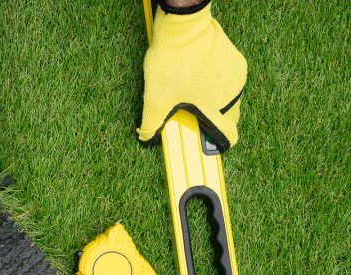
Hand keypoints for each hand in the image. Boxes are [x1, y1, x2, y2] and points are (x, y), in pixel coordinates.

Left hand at [138, 0, 246, 149]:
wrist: (183, 25)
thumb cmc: (172, 62)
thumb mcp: (155, 98)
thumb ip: (150, 123)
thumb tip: (145, 137)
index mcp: (217, 108)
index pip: (229, 136)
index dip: (219, 142)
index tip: (209, 143)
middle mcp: (233, 94)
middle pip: (226, 116)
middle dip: (211, 118)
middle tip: (190, 111)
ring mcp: (236, 75)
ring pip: (227, 97)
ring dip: (212, 99)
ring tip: (190, 90)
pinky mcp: (235, 59)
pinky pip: (227, 79)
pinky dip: (215, 82)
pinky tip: (197, 75)